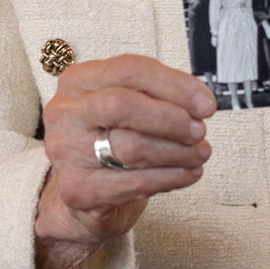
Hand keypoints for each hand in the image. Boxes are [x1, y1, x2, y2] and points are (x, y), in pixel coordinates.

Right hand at [33, 55, 214, 268]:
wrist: (80, 198)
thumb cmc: (107, 144)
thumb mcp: (124, 110)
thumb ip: (156, 96)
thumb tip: (200, 102)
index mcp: (77, 81)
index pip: (129, 70)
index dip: (174, 84)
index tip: (205, 103)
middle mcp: (65, 113)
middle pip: (124, 105)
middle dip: (172, 118)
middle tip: (199, 130)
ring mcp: (66, 152)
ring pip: (133, 146)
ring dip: (178, 152)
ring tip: (199, 153)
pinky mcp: (77, 189)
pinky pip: (136, 182)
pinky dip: (171, 177)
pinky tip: (187, 174)